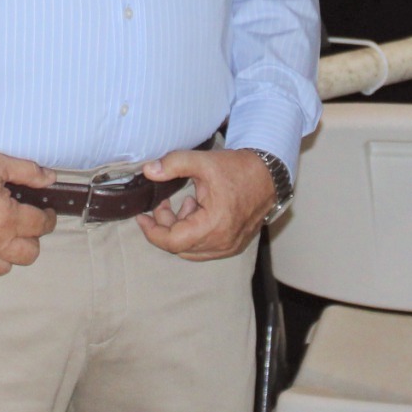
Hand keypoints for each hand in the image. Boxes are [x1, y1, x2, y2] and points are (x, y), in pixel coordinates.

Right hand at [0, 148, 54, 277]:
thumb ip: (27, 172)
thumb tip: (48, 178)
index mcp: (6, 219)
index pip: (40, 226)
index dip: (48, 219)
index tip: (47, 214)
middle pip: (28, 254)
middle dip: (33, 239)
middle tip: (28, 225)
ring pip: (3, 268)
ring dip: (10, 254)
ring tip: (6, 237)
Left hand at [137, 149, 275, 260]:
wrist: (269, 174)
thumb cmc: (238, 169)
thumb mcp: (203, 162)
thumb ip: (173, 164)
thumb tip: (148, 171)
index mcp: (214, 225)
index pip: (172, 241)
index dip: (152, 231)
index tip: (142, 217)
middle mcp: (222, 242)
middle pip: (179, 246)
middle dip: (166, 225)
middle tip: (165, 203)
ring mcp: (230, 247)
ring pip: (190, 249)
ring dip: (180, 229)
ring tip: (188, 204)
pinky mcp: (234, 245)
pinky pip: (204, 248)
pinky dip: (194, 233)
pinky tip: (199, 211)